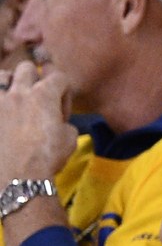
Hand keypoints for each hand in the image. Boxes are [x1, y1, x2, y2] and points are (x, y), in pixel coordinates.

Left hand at [0, 61, 76, 183]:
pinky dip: (0, 102)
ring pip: (2, 75)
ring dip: (9, 83)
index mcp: (44, 96)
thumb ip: (66, 124)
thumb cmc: (48, 158)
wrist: (19, 176)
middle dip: (35, 80)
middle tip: (37, 99)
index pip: (59, 76)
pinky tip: (4, 112)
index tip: (62, 111)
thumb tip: (60, 124)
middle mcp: (20, 92)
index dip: (64, 92)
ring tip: (12, 98)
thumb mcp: (70, 141)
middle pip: (26, 69)